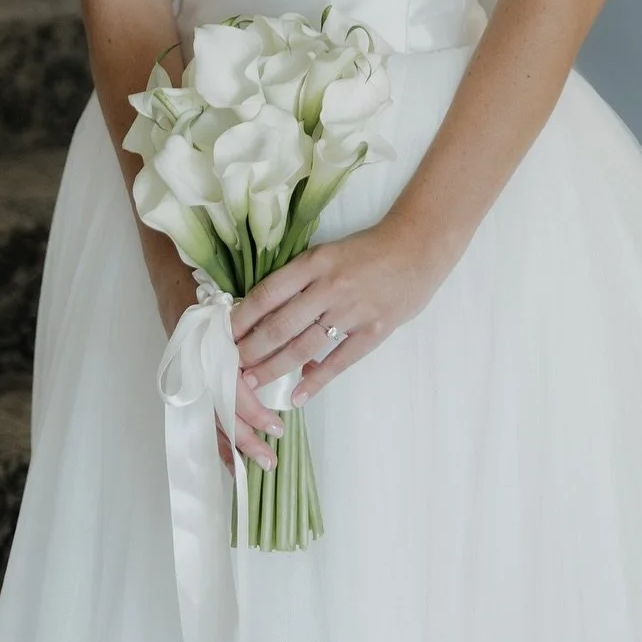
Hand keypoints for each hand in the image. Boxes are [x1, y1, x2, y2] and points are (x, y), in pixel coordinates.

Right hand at [148, 251, 282, 474]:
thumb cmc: (215, 284)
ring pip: (210, 417)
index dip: (252, 410)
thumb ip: (268, 332)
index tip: (276, 426)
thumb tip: (307, 359)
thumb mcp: (241, 303)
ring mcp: (189, 373)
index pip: (231, 387)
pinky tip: (229, 461)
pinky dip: (215, 438)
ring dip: (232, 445)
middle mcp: (197, 364)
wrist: (175, 274)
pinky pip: (202, 413)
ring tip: (255, 465)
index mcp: (211, 345)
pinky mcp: (187, 379)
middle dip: (245, 436)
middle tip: (270, 457)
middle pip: (220, 410)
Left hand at [231, 214, 447, 407]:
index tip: (223, 334)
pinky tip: (298, 395)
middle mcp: (330, 286)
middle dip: (251, 350)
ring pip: (304, 346)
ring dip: (274, 368)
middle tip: (229, 367)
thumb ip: (302, 278)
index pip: (268, 293)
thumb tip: (267, 309)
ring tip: (252, 384)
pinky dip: (316, 380)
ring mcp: (352, 310)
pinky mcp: (373, 330)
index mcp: (315, 262)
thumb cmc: (370, 248)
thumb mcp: (329, 253)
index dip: (242, 317)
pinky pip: (339, 360)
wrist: (418, 246)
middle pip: (280, 325)